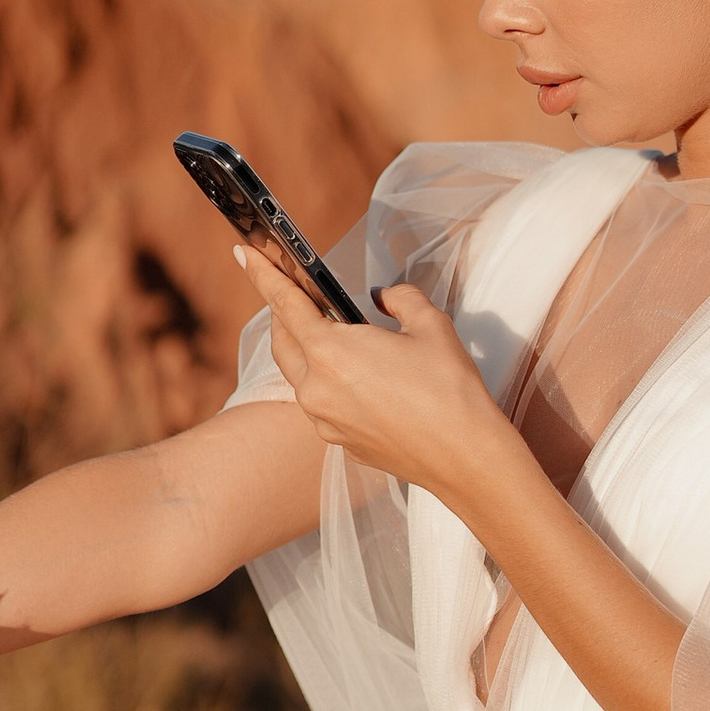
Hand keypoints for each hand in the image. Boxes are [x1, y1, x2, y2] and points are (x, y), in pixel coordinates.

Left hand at [236, 244, 512, 514]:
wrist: (465, 457)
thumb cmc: (449, 390)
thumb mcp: (430, 325)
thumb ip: (399, 299)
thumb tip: (383, 298)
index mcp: (329, 352)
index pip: (284, 302)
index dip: (262, 274)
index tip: (244, 253)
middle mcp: (314, 388)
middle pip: (282, 340)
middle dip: (286, 313)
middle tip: (302, 294)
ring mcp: (322, 420)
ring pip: (299, 374)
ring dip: (307, 349)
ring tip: (337, 335)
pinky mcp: (337, 441)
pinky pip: (320, 403)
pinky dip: (328, 382)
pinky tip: (360, 378)